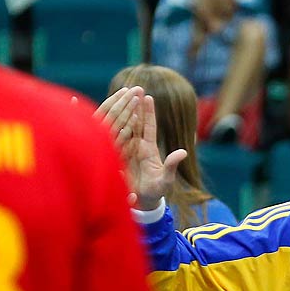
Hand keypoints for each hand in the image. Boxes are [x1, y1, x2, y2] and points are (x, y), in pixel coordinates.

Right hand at [97, 87, 186, 208]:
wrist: (144, 202)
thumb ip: (172, 165)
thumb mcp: (166, 178)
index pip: (149, 127)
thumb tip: (183, 152)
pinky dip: (111, 128)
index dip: (148, 112)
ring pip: (125, 128)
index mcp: (149, 150)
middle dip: (135, 106)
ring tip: (123, 96)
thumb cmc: (157, 191)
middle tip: (135, 88)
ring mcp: (127, 151)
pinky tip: (106, 116)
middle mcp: (138, 147)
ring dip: (124, 113)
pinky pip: (115, 140)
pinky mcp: (118, 157)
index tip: (148, 97)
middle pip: (136, 122)